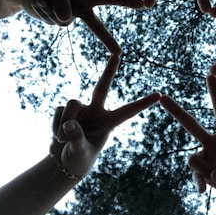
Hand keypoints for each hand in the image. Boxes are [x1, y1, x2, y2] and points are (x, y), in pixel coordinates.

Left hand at [32, 0, 144, 54]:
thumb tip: (65, 19)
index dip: (127, 1)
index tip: (143, 4)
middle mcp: (83, 8)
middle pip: (97, 26)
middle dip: (107, 40)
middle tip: (119, 53)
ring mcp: (72, 16)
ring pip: (63, 20)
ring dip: (49, 8)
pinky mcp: (59, 21)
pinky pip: (50, 20)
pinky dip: (41, 10)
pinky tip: (38, 1)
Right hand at [50, 54, 160, 176]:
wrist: (63, 160)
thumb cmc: (79, 159)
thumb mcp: (80, 153)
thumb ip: (76, 139)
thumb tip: (69, 124)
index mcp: (109, 123)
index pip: (128, 111)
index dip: (143, 103)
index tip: (159, 95)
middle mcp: (96, 111)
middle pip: (102, 87)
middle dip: (109, 70)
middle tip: (118, 53)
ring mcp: (81, 109)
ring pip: (71, 104)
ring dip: (64, 122)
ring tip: (61, 140)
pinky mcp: (67, 109)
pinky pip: (60, 110)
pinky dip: (56, 124)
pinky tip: (57, 136)